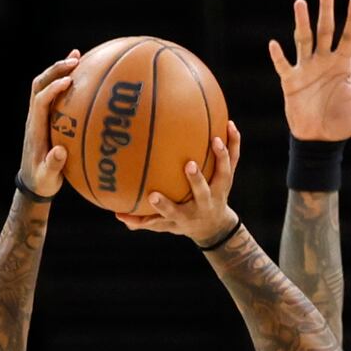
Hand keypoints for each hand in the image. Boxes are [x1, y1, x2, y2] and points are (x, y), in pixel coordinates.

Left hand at [19, 50, 80, 198]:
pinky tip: (82, 74)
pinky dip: (65, 81)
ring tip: (78, 57)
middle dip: (56, 70)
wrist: (33, 182)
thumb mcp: (47, 177)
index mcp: (35, 129)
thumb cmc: (42, 180)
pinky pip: (54, 94)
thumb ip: (53, 165)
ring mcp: (40, 116)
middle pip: (39, 85)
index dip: (53, 89)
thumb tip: (59, 152)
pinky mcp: (47, 117)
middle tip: (75, 60)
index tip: (69, 81)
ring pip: (44, 85)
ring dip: (59, 70)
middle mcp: (35, 117)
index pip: (40, 101)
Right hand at [115, 121, 242, 244]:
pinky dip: (233, 143)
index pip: (173, 211)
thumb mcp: (163, 225)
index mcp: (186, 215)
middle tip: (189, 164)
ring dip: (221, 157)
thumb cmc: (182, 221)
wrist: (213, 226)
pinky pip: (233, 160)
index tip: (152, 196)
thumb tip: (117, 215)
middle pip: (202, 193)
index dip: (163, 205)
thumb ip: (141, 221)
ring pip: (223, 174)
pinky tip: (230, 124)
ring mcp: (218, 191)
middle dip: (196, 180)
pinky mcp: (227, 179)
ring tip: (216, 138)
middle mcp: (204, 203)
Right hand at [268, 0, 350, 141]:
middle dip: (326, 8)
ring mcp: (306, 69)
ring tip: (301, 3)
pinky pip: (283, 66)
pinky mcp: (291, 82)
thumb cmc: (343, 122)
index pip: (349, 36)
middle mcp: (323, 61)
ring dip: (302, 22)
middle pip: (325, 29)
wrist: (322, 141)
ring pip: (304, 40)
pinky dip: (278, 56)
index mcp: (342, 64)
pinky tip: (274, 44)